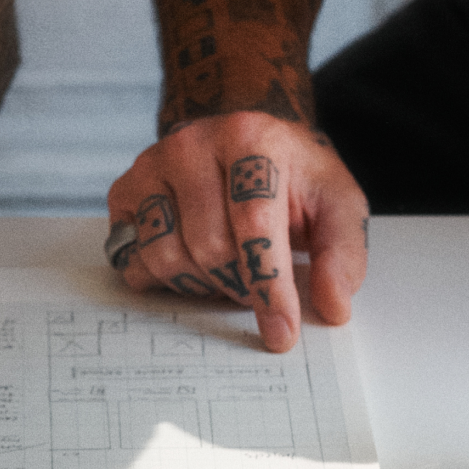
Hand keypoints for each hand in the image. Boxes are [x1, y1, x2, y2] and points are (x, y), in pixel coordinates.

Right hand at [106, 114, 369, 352]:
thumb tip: (332, 304)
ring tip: (227, 270)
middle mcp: (193, 142)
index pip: (254, 224)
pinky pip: (133, 256)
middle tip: (257, 286)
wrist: (247, 146)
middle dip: (238, 285)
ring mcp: (152, 164)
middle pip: (209, 247)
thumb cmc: (292, 177)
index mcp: (251, 137)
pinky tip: (192, 263)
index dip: (269, 285)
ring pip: (166, 255)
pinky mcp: (125, 189)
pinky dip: (163, 276)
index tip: (281, 331)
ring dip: (201, 283)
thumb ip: (343, 253)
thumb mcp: (337, 204)